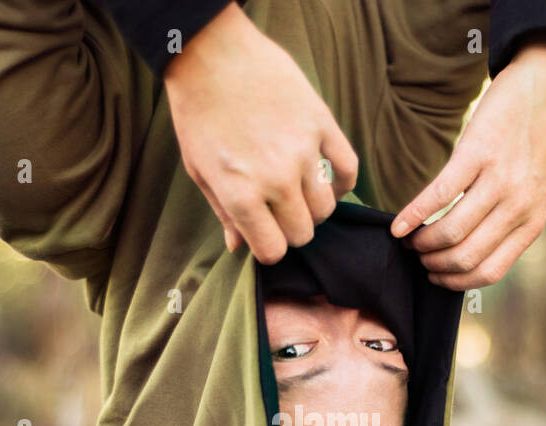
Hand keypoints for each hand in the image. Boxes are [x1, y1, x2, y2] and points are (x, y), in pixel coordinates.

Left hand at [163, 3, 357, 263]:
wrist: (211, 54)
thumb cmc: (198, 113)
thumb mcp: (199, 170)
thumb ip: (224, 211)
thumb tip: (238, 246)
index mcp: (241, 195)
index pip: (273, 250)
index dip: (269, 248)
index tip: (265, 236)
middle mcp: (276, 180)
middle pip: (303, 232)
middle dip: (291, 229)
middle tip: (280, 213)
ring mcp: (303, 152)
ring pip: (326, 207)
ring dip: (314, 208)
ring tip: (300, 194)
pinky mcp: (321, 124)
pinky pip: (348, 168)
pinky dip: (343, 182)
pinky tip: (330, 182)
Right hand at [390, 38, 545, 289]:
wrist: (545, 93)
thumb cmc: (529, 149)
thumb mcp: (532, 196)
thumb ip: (507, 226)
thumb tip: (465, 260)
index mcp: (531, 224)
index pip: (488, 272)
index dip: (454, 281)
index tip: (435, 277)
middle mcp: (518, 206)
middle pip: (465, 256)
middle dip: (433, 264)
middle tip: (418, 256)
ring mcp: (499, 179)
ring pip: (451, 232)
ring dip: (421, 242)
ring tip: (409, 240)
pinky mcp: (477, 153)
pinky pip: (438, 195)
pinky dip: (412, 215)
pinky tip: (397, 225)